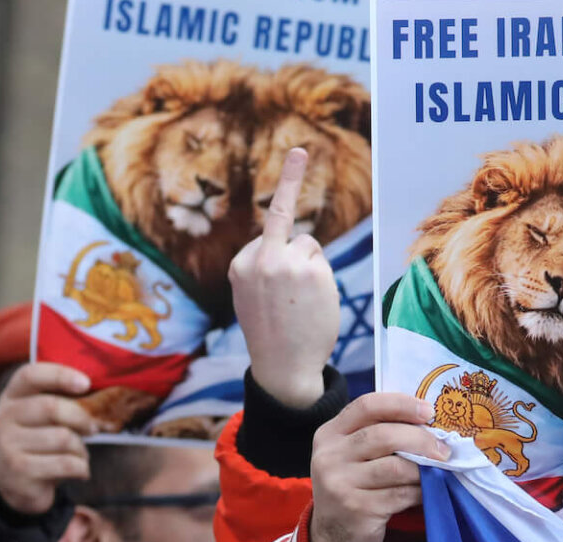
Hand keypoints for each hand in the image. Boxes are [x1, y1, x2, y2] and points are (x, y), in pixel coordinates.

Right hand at [0, 362, 95, 514]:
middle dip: (81, 418)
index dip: (60, 375)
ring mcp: (8, 446)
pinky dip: (81, 468)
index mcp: (10, 398)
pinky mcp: (20, 472)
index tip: (86, 383)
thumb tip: (98, 397)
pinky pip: (66, 464)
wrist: (12, 484)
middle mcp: (3, 419)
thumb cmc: (36, 443)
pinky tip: (80, 472)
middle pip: (51, 407)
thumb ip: (58, 402)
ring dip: (81, 449)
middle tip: (93, 428)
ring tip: (79, 456)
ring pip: (63, 438)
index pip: (30, 375)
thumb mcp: (37, 418)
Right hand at [229, 147, 339, 409]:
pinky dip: (322, 281)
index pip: (269, 231)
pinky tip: (311, 305)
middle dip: (293, 218)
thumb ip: (267, 266)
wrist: (282, 368)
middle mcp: (259, 258)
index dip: (289, 193)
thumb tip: (298, 244)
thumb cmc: (272, 333)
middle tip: (298, 184)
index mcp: (240, 265)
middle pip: (288, 228)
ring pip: (309, 246)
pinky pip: (321, 261)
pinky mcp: (310, 269)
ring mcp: (285, 262)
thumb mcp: (255, 295)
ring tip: (301, 305)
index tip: (301, 152)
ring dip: (311, 270)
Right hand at [307, 393, 445, 541]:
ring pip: (395, 467)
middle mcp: (329, 456)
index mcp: (329, 435)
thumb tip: (429, 424)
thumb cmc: (352, 489)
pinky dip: (419, 492)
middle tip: (443, 449)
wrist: (331, 537)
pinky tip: (426, 493)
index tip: (428, 412)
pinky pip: (399, 494)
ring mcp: (339, 484)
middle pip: (382, 435)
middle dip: (420, 439)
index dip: (401, 404)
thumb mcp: (352, 457)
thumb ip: (377, 436)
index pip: (366, 406)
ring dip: (423, 470)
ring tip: (436, 472)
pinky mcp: (356, 509)